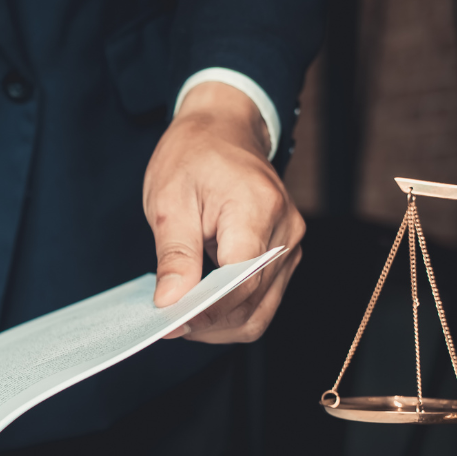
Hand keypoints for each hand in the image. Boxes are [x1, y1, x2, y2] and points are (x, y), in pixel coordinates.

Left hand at [144, 81, 304, 341]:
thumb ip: (174, 256)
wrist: (222, 130)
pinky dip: (229, 313)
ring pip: (259, 312)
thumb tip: (171, 303)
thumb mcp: (169, 201)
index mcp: (258, 211)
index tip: (169, 323)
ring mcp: (290, 247)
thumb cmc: (194, 157)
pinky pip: (261, 302)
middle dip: (208, 322)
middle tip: (166, 323)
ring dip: (218, 325)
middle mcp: (285, 232)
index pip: (240, 283)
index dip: (205, 312)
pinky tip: (200, 307)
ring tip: (181, 316)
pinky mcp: (284, 256)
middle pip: (251, 304)